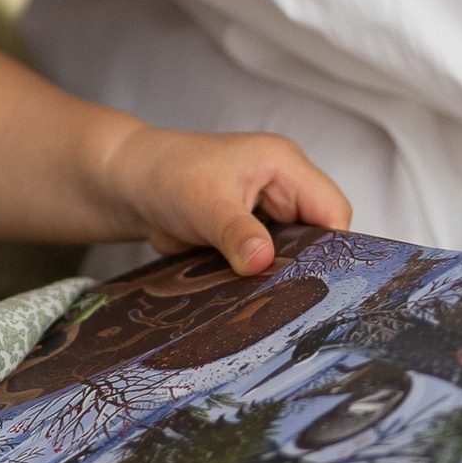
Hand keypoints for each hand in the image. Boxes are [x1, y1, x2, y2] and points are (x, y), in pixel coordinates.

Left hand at [105, 121, 350, 277]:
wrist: (128, 187)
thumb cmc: (165, 175)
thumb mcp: (204, 204)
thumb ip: (236, 232)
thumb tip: (263, 261)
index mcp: (284, 165)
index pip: (333, 209)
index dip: (331, 246)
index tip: (318, 280)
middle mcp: (283, 187)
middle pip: (320, 236)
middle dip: (306, 265)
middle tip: (290, 295)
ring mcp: (268, 214)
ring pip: (297, 254)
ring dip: (282, 275)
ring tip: (269, 297)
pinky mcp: (252, 236)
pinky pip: (271, 263)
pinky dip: (263, 278)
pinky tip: (252, 295)